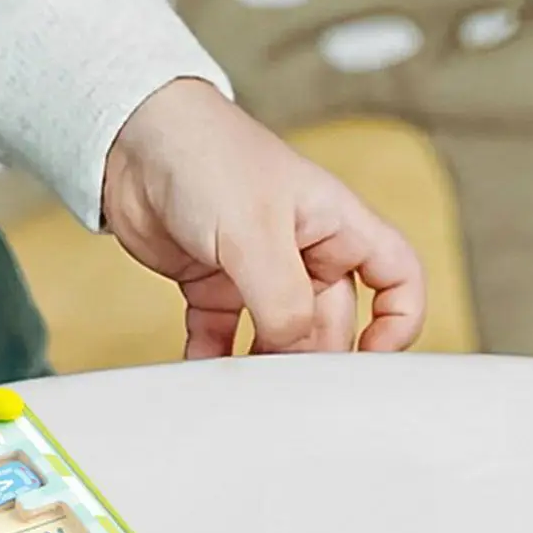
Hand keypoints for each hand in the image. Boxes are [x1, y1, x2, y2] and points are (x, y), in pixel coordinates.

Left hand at [104, 78, 425, 357]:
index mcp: (337, 224)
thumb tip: (292, 351)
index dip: (399, 321)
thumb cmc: (207, 158)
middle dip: (312, 356)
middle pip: (331, 322)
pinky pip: (222, 335)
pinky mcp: (213, 284)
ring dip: (264, 365)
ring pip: (277, 335)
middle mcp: (304, 249)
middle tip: (286, 387)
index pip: (398, 277)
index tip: (373, 359)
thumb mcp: (255, 232)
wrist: (134, 145)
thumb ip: (282, 299)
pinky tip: (200, 371)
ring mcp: (258, 270)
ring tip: (244, 388)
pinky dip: (213, 357)